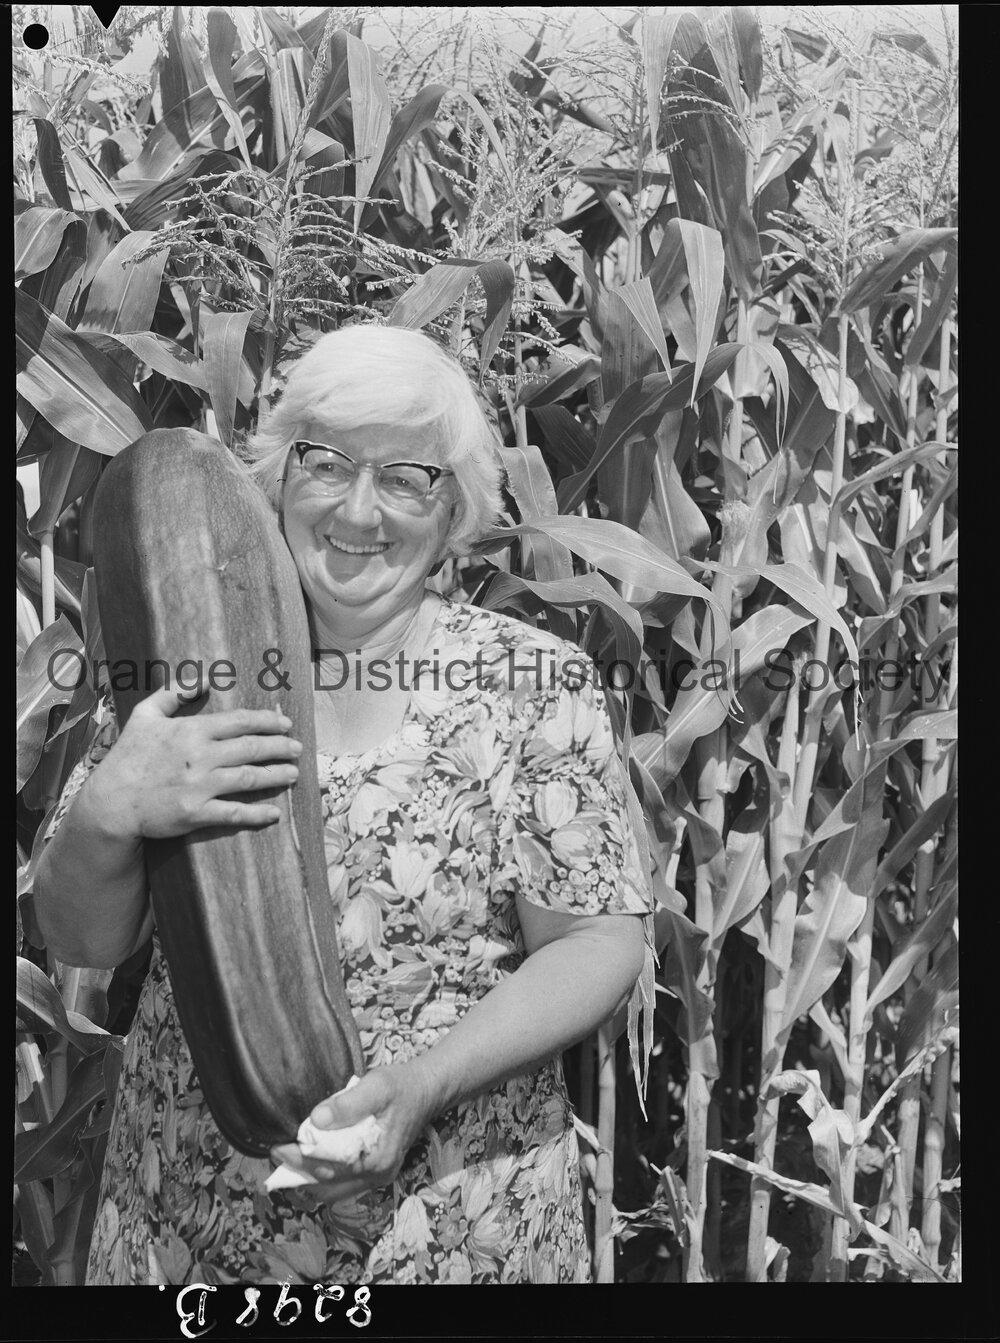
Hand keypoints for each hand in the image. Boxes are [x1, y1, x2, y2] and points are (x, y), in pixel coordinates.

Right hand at [81, 685, 302, 840]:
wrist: (110, 802)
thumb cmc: (128, 757)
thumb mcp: (144, 715)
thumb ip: (173, 692)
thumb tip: (203, 677)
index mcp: (191, 730)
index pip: (240, 721)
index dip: (268, 722)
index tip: (286, 724)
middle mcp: (200, 756)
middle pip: (252, 749)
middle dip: (280, 747)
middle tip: (298, 748)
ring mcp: (199, 786)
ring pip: (249, 778)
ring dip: (277, 776)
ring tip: (294, 774)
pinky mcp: (195, 813)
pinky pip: (234, 813)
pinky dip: (257, 814)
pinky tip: (275, 813)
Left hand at [270, 1060, 440, 1203]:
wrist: (427, 1090)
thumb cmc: (402, 1086)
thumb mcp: (377, 1086)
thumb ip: (347, 1104)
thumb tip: (315, 1120)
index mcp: (377, 1160)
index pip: (328, 1169)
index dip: (298, 1159)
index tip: (276, 1146)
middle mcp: (377, 1176)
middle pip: (326, 1186)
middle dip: (298, 1172)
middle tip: (277, 1152)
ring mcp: (377, 1178)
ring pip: (332, 1191)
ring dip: (308, 1178)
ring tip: (289, 1157)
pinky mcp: (375, 1172)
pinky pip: (341, 1185)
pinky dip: (322, 1176)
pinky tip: (311, 1159)